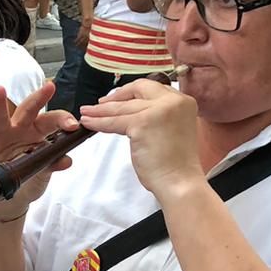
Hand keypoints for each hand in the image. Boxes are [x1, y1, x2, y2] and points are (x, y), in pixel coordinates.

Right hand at [0, 82, 80, 220]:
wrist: (13, 195)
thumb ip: (53, 164)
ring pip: (1, 117)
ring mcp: (2, 135)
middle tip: (49, 88)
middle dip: (38, 98)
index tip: (72, 125)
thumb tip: (66, 160)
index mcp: (39, 132)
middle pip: (29, 109)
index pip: (52, 120)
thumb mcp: (44, 171)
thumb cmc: (31, 177)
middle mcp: (20, 128)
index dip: (62, 119)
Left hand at [81, 78, 202, 204]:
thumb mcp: (171, 129)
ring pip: (122, 107)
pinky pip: (114, 121)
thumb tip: (132, 112)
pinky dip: (98, 122)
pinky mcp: (141, 123)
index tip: (119, 98)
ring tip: (87, 112)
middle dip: (116, 96)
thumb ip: (157, 115)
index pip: (152, 88)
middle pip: (136, 91)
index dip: (132, 92)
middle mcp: (173, 101)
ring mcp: (157, 110)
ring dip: (101, 110)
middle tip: (100, 103)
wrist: (179, 181)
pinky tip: (89, 122)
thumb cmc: (176, 164)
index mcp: (183, 101)